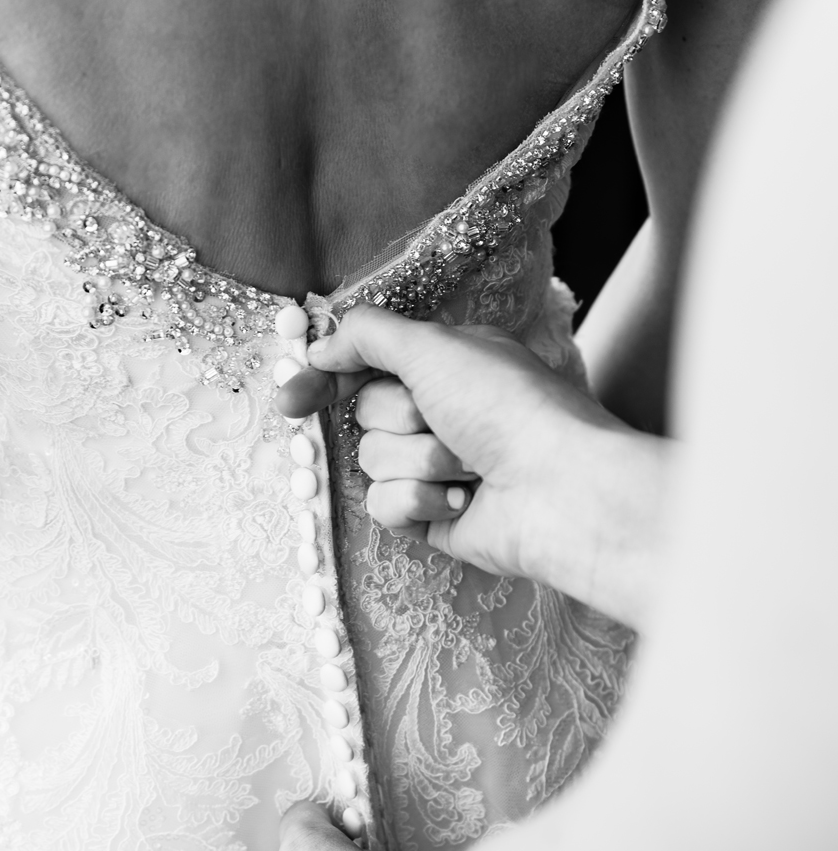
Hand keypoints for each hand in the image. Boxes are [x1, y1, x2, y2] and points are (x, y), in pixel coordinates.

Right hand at [275, 306, 669, 627]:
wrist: (558, 491)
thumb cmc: (511, 408)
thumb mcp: (435, 347)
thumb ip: (368, 336)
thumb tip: (321, 345)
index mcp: (447, 366)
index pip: (365, 366)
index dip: (327, 379)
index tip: (293, 398)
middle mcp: (443, 413)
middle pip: (365, 415)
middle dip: (398, 420)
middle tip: (441, 420)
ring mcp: (437, 466)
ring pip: (374, 462)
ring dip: (416, 461)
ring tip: (468, 466)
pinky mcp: (434, 514)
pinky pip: (385, 505)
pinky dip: (418, 501)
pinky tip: (460, 500)